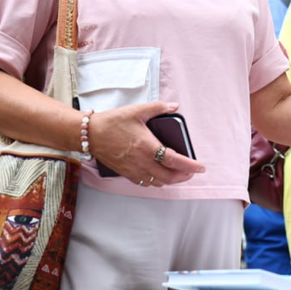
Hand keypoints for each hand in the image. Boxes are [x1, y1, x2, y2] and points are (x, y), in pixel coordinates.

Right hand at [89, 101, 204, 186]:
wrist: (90, 134)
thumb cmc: (112, 122)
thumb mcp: (137, 110)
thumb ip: (158, 108)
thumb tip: (174, 106)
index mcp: (147, 147)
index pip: (174, 160)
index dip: (190, 166)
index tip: (200, 167)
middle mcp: (141, 162)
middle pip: (168, 176)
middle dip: (183, 176)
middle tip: (191, 171)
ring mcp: (133, 169)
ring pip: (157, 183)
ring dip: (170, 180)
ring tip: (178, 173)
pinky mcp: (125, 173)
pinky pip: (145, 183)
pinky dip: (156, 181)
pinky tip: (159, 174)